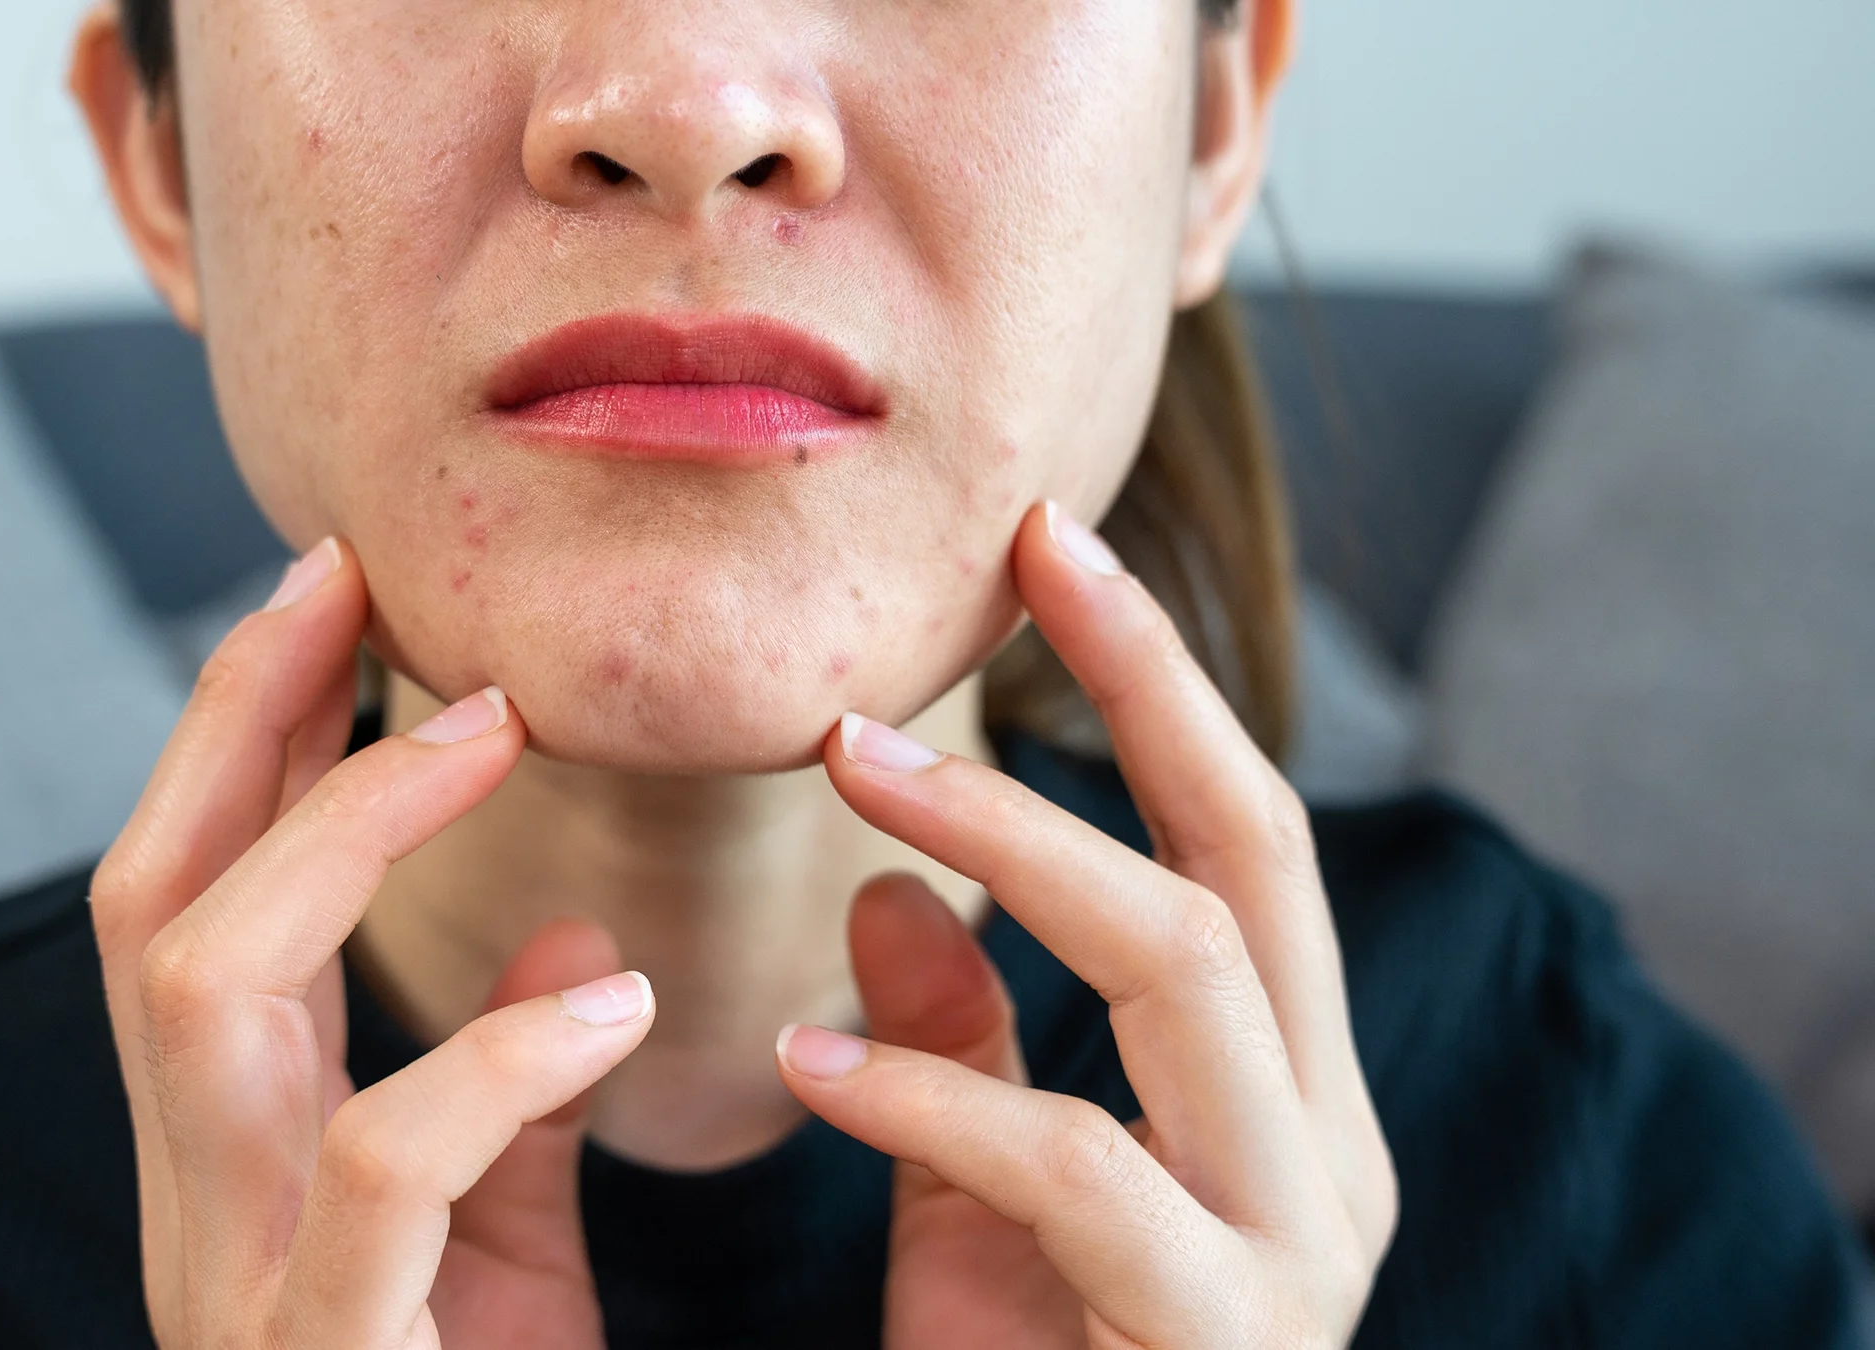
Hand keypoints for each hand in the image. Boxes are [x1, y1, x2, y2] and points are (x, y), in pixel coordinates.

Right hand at [89, 538, 653, 1349]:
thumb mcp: (498, 1266)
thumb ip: (510, 1110)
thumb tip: (565, 941)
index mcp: (238, 1174)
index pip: (191, 903)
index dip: (244, 740)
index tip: (340, 594)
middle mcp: (199, 1215)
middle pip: (151, 906)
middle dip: (238, 725)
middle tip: (354, 580)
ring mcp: (238, 1295)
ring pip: (202, 996)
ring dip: (339, 834)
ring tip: (484, 729)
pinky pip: (376, 1178)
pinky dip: (491, 1062)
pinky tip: (614, 1005)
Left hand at [781, 502, 1398, 1347]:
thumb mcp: (986, 1202)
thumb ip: (963, 1040)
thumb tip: (890, 891)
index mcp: (1284, 1095)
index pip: (1242, 837)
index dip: (1157, 680)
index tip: (1050, 543)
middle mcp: (1327, 1149)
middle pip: (1253, 859)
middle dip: (1143, 691)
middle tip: (1013, 561)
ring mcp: (1293, 1248)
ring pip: (1188, 971)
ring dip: (1017, 846)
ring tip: (852, 771)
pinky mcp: (1217, 1340)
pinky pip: (1076, 1171)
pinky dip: (934, 1093)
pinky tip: (802, 1059)